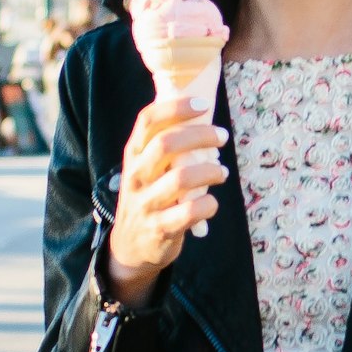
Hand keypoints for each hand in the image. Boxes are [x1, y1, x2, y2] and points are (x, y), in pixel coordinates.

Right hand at [101, 92, 228, 304]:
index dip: (175, 108)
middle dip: (201, 135)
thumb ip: (163, 146)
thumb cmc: (148, 197)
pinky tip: (212, 203)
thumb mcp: (145, 169)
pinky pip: (190, 211)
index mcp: (133, 155)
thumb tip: (200, 114)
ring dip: (210, 170)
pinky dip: (208, 205)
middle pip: (167, 144)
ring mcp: (146, 203)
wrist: (129, 247)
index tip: (203, 104)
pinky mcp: (160, 229)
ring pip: (181, 178)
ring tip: (222, 172)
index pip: (147, 121)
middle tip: (222, 136)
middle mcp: (136, 176)